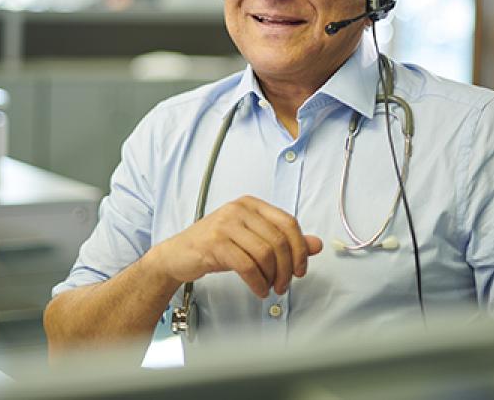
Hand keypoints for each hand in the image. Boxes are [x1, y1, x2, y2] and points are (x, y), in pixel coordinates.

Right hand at [145, 195, 323, 297]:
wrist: (178, 255)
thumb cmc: (215, 246)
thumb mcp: (252, 240)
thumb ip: (283, 240)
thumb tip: (316, 245)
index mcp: (251, 204)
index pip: (288, 223)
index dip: (300, 249)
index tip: (300, 269)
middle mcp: (239, 209)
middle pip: (279, 240)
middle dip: (287, 269)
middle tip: (284, 285)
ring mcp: (226, 224)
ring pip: (266, 253)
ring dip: (273, 277)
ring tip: (270, 288)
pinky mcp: (215, 242)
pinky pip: (248, 266)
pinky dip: (258, 283)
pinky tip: (258, 290)